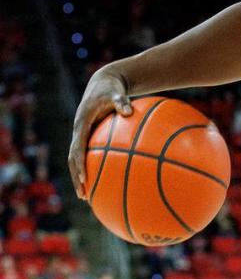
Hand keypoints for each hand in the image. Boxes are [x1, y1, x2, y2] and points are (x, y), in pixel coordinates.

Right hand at [68, 67, 132, 200]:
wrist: (103, 82)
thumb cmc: (110, 88)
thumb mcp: (115, 93)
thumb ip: (121, 102)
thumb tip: (129, 111)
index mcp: (82, 124)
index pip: (77, 149)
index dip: (79, 165)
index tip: (84, 179)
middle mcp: (79, 132)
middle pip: (73, 160)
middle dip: (77, 178)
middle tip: (83, 196)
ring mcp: (83, 135)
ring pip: (78, 160)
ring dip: (80, 177)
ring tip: (87, 196)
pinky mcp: (89, 135)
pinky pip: (88, 154)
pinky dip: (92, 167)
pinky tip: (103, 179)